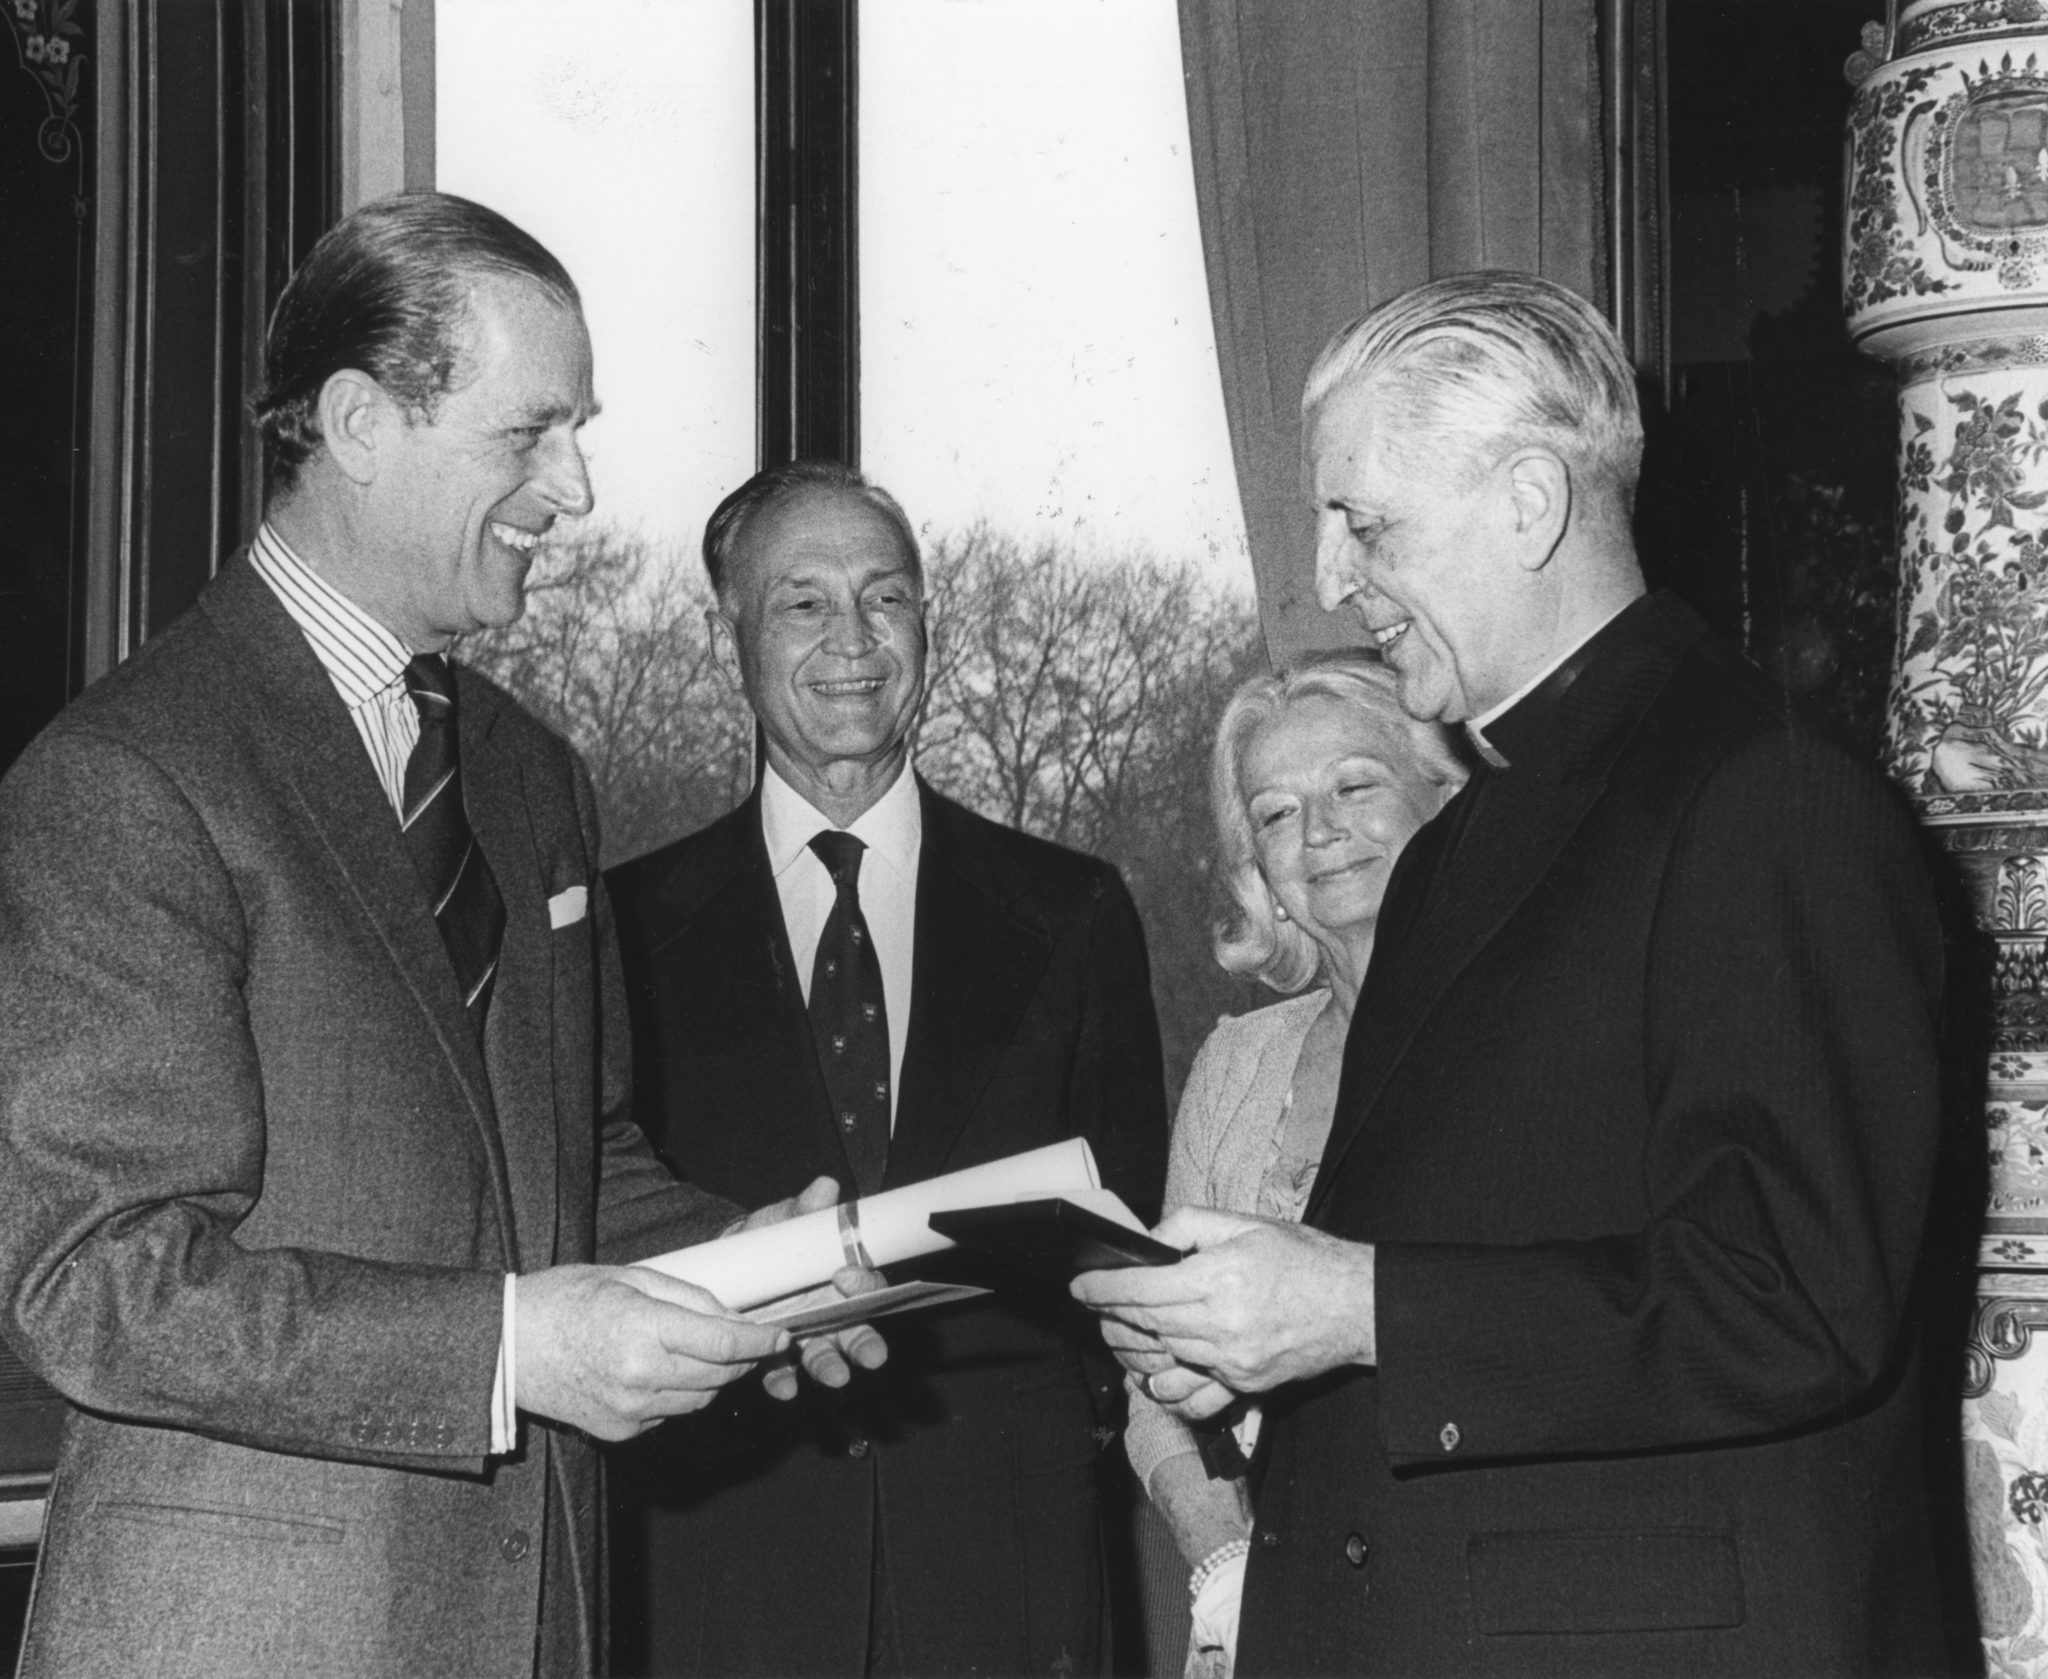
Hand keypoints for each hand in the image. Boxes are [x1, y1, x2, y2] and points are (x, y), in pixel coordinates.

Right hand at [515, 1264, 789, 1439]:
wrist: (506, 1347)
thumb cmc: (564, 1299)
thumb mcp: (629, 1277)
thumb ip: (688, 1298)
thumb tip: (735, 1316)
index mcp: (642, 1330)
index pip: (723, 1342)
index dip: (760, 1340)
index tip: (780, 1335)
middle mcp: (639, 1377)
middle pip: (719, 1374)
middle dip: (742, 1357)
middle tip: (747, 1338)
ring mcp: (630, 1410)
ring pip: (701, 1398)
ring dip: (713, 1375)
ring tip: (700, 1349)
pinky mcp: (620, 1431)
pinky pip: (671, 1413)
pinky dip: (679, 1393)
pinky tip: (660, 1369)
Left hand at [728, 1177, 888, 1399]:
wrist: (724, 1267)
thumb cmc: (764, 1241)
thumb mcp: (781, 1221)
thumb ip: (803, 1210)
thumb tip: (826, 1186)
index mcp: (838, 1277)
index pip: (865, 1283)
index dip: (864, 1282)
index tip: (846, 1276)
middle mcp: (828, 1310)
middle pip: (856, 1329)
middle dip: (865, 1343)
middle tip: (873, 1356)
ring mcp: (801, 1335)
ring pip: (824, 1354)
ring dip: (831, 1366)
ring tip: (835, 1377)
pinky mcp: (773, 1355)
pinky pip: (782, 1371)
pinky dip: (783, 1381)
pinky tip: (784, 1388)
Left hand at [1071, 1207, 1375, 1395]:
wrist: (1356, 1304)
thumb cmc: (1304, 1259)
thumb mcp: (1246, 1224)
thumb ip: (1189, 1225)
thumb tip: (1148, 1240)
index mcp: (1220, 1278)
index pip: (1143, 1288)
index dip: (1103, 1289)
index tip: (1080, 1287)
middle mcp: (1222, 1325)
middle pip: (1147, 1325)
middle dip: (1113, 1314)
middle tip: (1095, 1304)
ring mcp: (1233, 1361)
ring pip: (1165, 1358)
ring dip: (1136, 1346)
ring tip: (1120, 1331)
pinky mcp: (1245, 1385)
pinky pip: (1193, 1396)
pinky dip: (1168, 1389)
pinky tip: (1155, 1376)